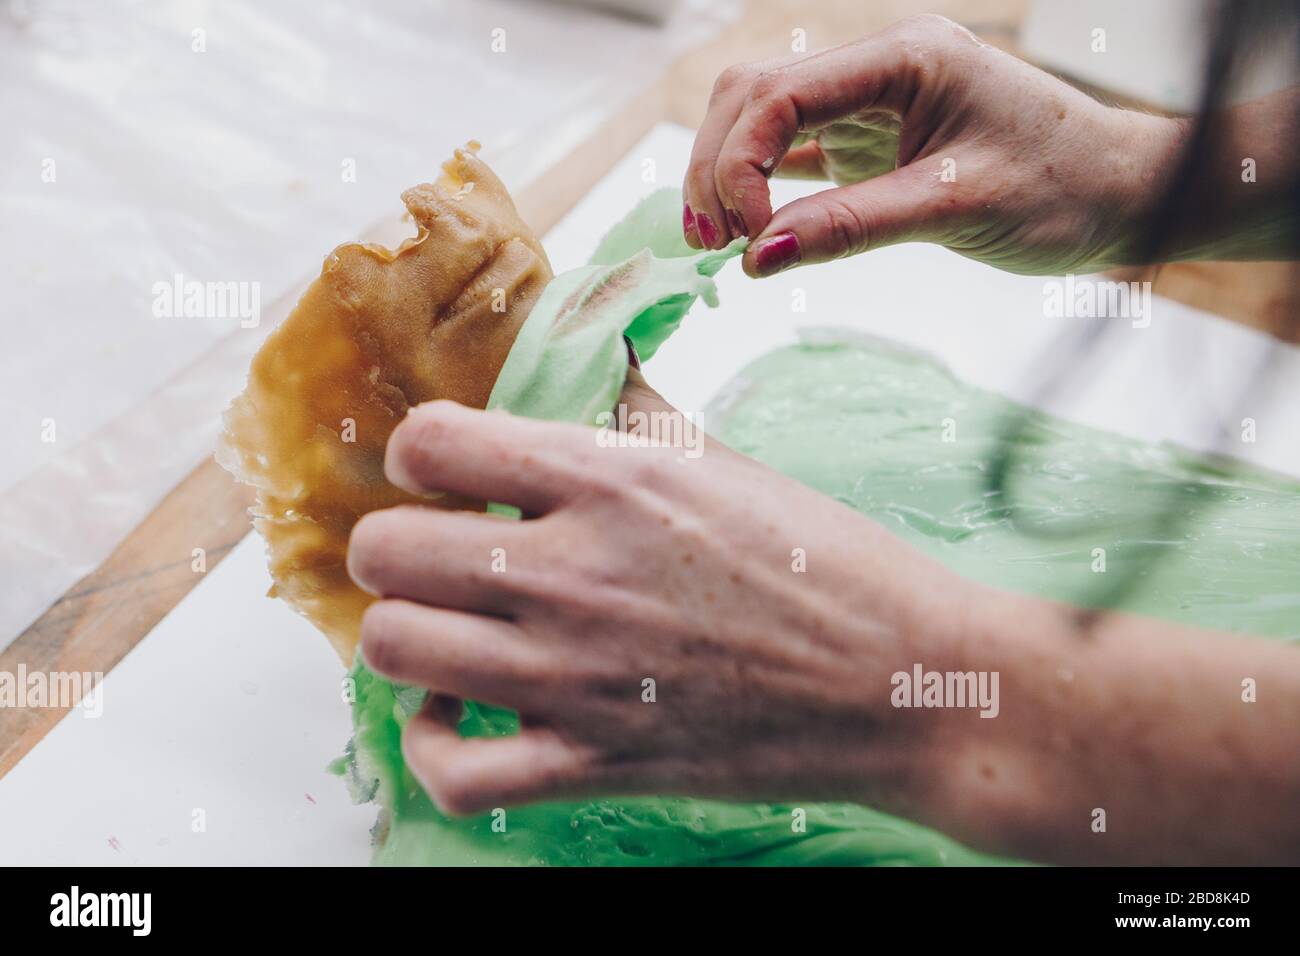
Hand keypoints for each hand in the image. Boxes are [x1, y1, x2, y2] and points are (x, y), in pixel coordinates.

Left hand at [345, 373, 976, 816]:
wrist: (905, 682)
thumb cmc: (829, 563)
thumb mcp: (725, 461)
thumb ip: (634, 407)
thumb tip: (588, 350)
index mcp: (610, 478)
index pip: (429, 442)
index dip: (418, 454)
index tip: (444, 473)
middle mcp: (575, 571)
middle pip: (386, 551)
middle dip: (398, 547)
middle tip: (441, 553)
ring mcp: (577, 676)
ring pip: (395, 650)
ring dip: (406, 636)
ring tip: (448, 627)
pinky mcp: (595, 762)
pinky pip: (452, 774)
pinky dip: (433, 745)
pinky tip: (461, 712)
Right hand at [683, 14, 1183, 276]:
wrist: (1119, 195)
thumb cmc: (1061, 189)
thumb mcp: (957, 208)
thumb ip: (853, 226)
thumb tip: (756, 260)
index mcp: (905, 57)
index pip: (781, 92)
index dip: (741, 163)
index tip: (746, 238)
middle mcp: (879, 68)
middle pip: (754, 95)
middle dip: (716, 164)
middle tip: (708, 242)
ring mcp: (872, 103)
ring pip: (764, 120)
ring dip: (729, 174)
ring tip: (718, 240)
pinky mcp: (873, 141)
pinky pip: (796, 151)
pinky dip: (763, 188)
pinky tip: (747, 228)